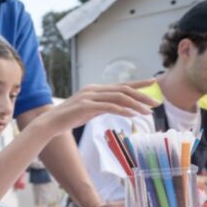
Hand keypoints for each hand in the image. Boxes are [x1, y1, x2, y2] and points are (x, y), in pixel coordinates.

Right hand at [38, 80, 157, 135]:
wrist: (50, 123)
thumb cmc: (68, 118)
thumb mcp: (89, 110)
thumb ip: (102, 106)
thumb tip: (117, 107)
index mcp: (94, 89)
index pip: (120, 84)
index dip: (138, 84)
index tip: (153, 82)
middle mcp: (93, 89)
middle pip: (123, 89)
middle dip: (142, 95)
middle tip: (156, 102)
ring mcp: (89, 97)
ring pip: (119, 97)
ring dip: (135, 104)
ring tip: (147, 112)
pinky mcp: (86, 106)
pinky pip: (109, 106)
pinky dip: (122, 110)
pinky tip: (132, 114)